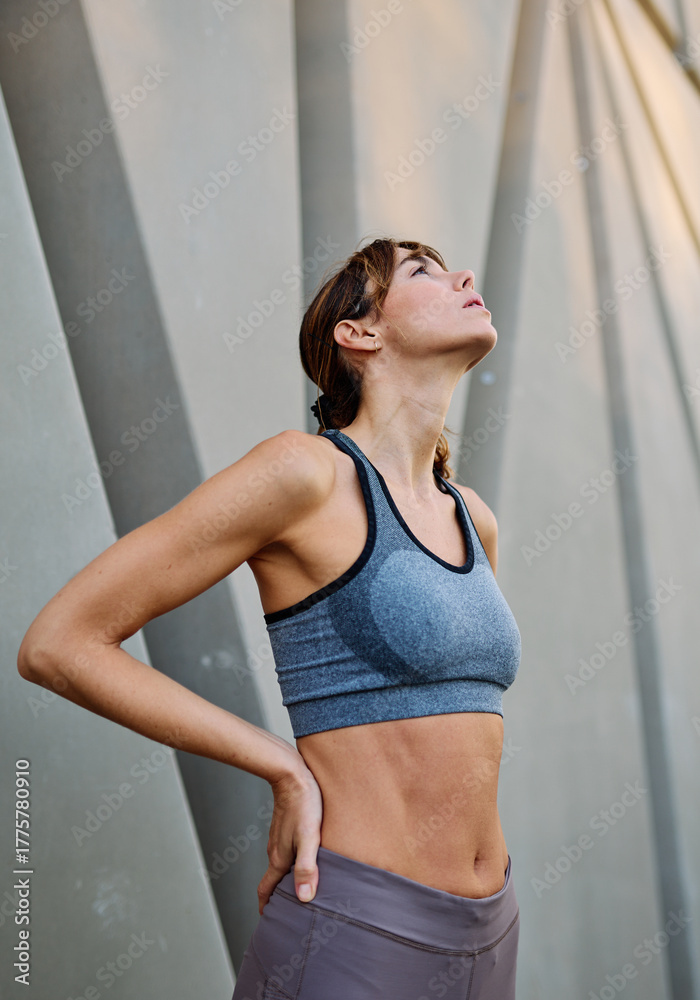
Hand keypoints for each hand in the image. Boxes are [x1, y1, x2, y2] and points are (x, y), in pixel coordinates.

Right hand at [257, 763, 323, 914]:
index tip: (267, 921)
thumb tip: (305, 897)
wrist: (291, 774)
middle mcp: (276, 850)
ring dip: (285, 879)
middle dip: (277, 897)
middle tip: (287, 911)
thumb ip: (307, 866)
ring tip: (298, 888)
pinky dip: (290, 862)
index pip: (266, 889)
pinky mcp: (285, 827)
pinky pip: (285, 851)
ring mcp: (279, 838)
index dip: (266, 907)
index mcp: (279, 858)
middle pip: (273, 880)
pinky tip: (304, 859)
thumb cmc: (304, 804)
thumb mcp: (310, 837)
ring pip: (279, 865)